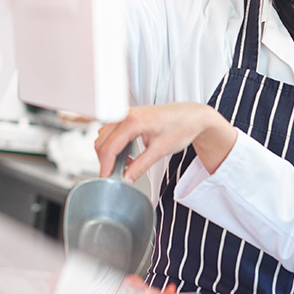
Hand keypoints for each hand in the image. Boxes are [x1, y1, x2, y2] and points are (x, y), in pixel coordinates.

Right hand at [95, 102, 237, 182]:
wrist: (192, 116)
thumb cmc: (181, 126)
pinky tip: (126, 155)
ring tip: (124, 165)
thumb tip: (126, 178)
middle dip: (105, 161)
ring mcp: (125, 113)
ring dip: (108, 152)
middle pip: (101, 142)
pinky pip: (111, 131)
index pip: (109, 147)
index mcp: (132, 121)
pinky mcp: (128, 116)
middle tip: (114, 176)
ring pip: (104, 136)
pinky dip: (113, 145)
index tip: (107, 179)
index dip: (105, 166)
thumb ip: (140, 166)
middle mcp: (125, 114)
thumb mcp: (160, 151)